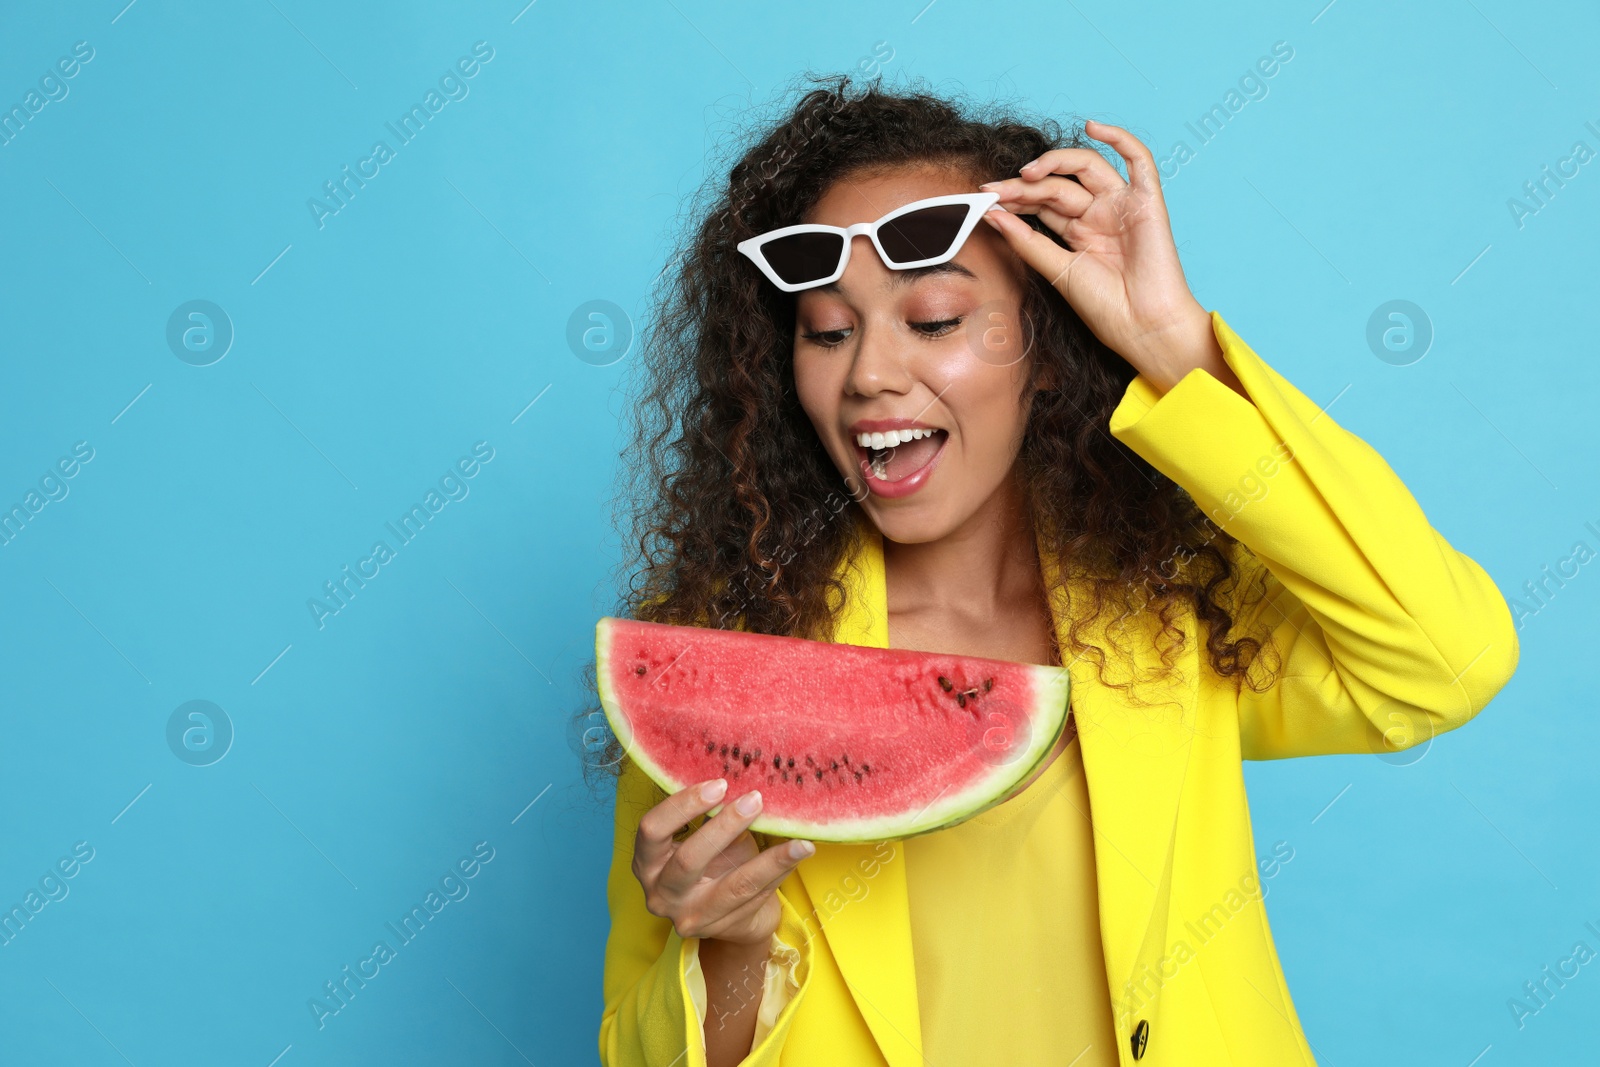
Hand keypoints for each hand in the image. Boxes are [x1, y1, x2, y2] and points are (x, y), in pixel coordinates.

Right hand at [632, 777, 813, 946]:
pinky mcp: (723, 929)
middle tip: (755, 799)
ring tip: (800, 842)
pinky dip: (780, 872)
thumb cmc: (713, 864)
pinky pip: (757, 897)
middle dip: (725, 826)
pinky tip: (799, 853)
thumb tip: (743, 776)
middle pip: (690, 860)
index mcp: (648, 861)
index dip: (683, 805)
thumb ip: (712, 815)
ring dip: (770, 859)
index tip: (719, 784)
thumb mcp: (705, 838)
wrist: (729, 917)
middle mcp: (662, 893)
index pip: (652, 830)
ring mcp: (691, 917)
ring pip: (735, 886)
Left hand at [978, 120, 1236, 394]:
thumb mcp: (1057, 271)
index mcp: (1078, 233)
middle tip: (996, 190)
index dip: (1014, 198)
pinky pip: (1138, 160)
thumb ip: (1027, 242)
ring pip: (1086, 168)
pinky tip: (1092, 126)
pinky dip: (1119, 138)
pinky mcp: (1147, 201)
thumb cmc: (1105, 308)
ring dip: (1055, 163)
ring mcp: (1122, 206)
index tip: (984, 199)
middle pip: (1058, 186)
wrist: (1144, 327)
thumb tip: (993, 215)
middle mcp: (1099, 215)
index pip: (1041, 203)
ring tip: (1027, 172)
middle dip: (1025, 186)